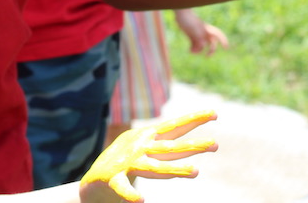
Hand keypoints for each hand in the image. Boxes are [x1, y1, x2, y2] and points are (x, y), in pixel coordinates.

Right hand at [79, 110, 217, 202]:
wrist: (92, 183)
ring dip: (175, 169)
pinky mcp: (111, 178)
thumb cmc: (123, 165)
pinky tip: (140, 200)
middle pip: (170, 147)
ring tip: (195, 172)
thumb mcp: (144, 152)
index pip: (174, 127)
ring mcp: (125, 162)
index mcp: (146, 137)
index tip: (215, 113)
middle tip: (214, 145)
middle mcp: (138, 146)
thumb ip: (163, 149)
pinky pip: (122, 187)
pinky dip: (130, 194)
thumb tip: (191, 147)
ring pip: (154, 167)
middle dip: (193, 145)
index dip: (194, 120)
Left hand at [173, 9, 227, 55]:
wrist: (180, 14)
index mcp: (207, 29)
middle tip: (207, 56)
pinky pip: (194, 44)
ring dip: (198, 50)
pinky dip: (193, 49)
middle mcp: (203, 32)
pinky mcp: (191, 35)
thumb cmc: (188, 20)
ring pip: (201, 45)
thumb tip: (203, 46)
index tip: (226, 48)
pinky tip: (189, 50)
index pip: (218, 35)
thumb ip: (200, 38)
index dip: (223, 40)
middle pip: (211, 43)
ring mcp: (197, 34)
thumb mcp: (194, 30)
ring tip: (191, 51)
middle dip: (211, 50)